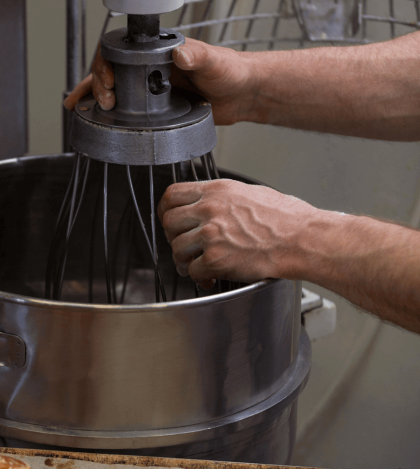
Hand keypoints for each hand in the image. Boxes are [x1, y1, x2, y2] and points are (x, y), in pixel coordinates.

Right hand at [63, 38, 253, 124]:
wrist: (243, 94)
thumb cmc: (232, 71)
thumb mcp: (215, 62)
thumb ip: (198, 55)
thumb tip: (181, 52)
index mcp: (159, 51)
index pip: (121, 50)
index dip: (107, 63)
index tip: (108, 82)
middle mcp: (150, 66)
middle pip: (110, 69)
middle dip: (96, 84)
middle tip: (101, 103)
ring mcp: (150, 86)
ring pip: (114, 88)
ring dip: (93, 97)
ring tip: (78, 109)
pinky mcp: (155, 106)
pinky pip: (127, 108)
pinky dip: (110, 114)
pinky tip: (97, 122)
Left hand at [157, 179, 319, 284]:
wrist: (302, 239)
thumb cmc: (287, 218)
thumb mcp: (250, 193)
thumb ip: (223, 198)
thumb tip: (210, 203)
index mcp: (217, 191)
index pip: (172, 195)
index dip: (165, 210)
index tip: (168, 219)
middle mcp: (210, 210)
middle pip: (169, 222)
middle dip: (173, 237)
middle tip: (183, 245)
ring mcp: (211, 235)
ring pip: (177, 248)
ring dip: (185, 260)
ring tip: (196, 264)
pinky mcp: (216, 259)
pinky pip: (193, 271)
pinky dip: (200, 278)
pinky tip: (211, 277)